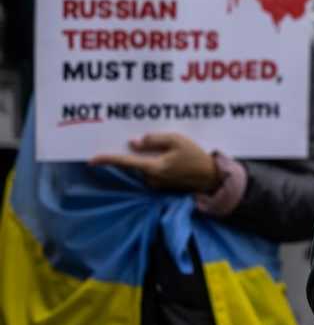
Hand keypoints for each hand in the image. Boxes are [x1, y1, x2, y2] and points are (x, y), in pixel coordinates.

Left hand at [90, 132, 221, 192]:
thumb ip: (154, 140)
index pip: (125, 162)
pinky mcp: (162, 185)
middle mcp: (151, 178)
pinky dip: (159, 162)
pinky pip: (154, 170)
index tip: (91, 160)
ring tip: (175, 150)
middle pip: (137, 161)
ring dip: (153, 156)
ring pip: (146, 165)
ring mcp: (156, 183)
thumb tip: (134, 143)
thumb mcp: (177, 141)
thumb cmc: (196, 157)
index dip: (107, 160)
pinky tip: (176, 158)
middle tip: (161, 143)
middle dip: (143, 151)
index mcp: (153, 167)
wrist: (211, 178)